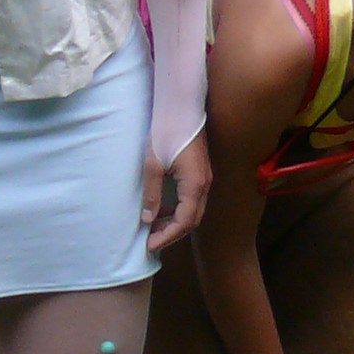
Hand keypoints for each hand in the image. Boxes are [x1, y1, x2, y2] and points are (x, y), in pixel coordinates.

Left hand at [145, 134, 212, 253]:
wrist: (181, 107)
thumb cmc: (166, 133)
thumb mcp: (152, 165)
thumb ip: (152, 194)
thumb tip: (148, 220)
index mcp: (195, 184)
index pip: (185, 221)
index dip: (167, 236)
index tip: (148, 245)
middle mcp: (204, 183)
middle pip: (193, 218)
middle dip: (172, 233)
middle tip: (149, 241)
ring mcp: (204, 176)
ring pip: (194, 209)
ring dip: (175, 222)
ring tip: (153, 227)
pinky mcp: (200, 171)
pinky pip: (193, 198)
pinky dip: (178, 210)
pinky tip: (162, 209)